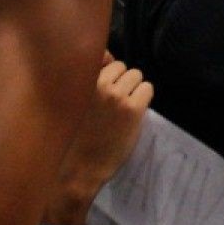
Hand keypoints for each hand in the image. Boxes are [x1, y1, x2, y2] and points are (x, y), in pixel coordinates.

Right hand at [53, 57, 152, 208]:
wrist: (80, 168)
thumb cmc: (76, 136)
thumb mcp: (76, 101)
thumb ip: (90, 79)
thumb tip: (107, 55)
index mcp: (81, 82)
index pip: (104, 57)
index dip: (108, 74)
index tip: (106, 89)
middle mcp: (98, 84)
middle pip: (122, 67)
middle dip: (122, 81)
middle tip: (115, 103)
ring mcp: (116, 96)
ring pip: (136, 75)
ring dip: (134, 89)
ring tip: (124, 108)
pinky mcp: (132, 109)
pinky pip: (147, 89)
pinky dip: (144, 98)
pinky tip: (134, 113)